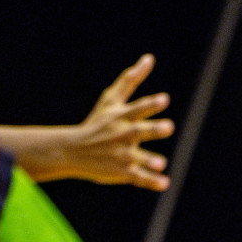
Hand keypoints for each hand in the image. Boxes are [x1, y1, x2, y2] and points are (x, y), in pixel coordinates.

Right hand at [65, 54, 174, 190]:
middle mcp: (123, 134)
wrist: (72, 150)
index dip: (151, 104)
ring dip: (149, 159)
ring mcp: (122, 154)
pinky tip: (165, 183)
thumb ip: (131, 79)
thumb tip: (149, 58)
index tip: (164, 99)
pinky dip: (151, 181)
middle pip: (140, 131)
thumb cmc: (97, 122)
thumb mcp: (111, 100)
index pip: (138, 108)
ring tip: (160, 162)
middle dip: (154, 129)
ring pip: (138, 157)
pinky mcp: (122, 172)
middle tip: (168, 127)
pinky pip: (138, 177)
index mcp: (122, 117)